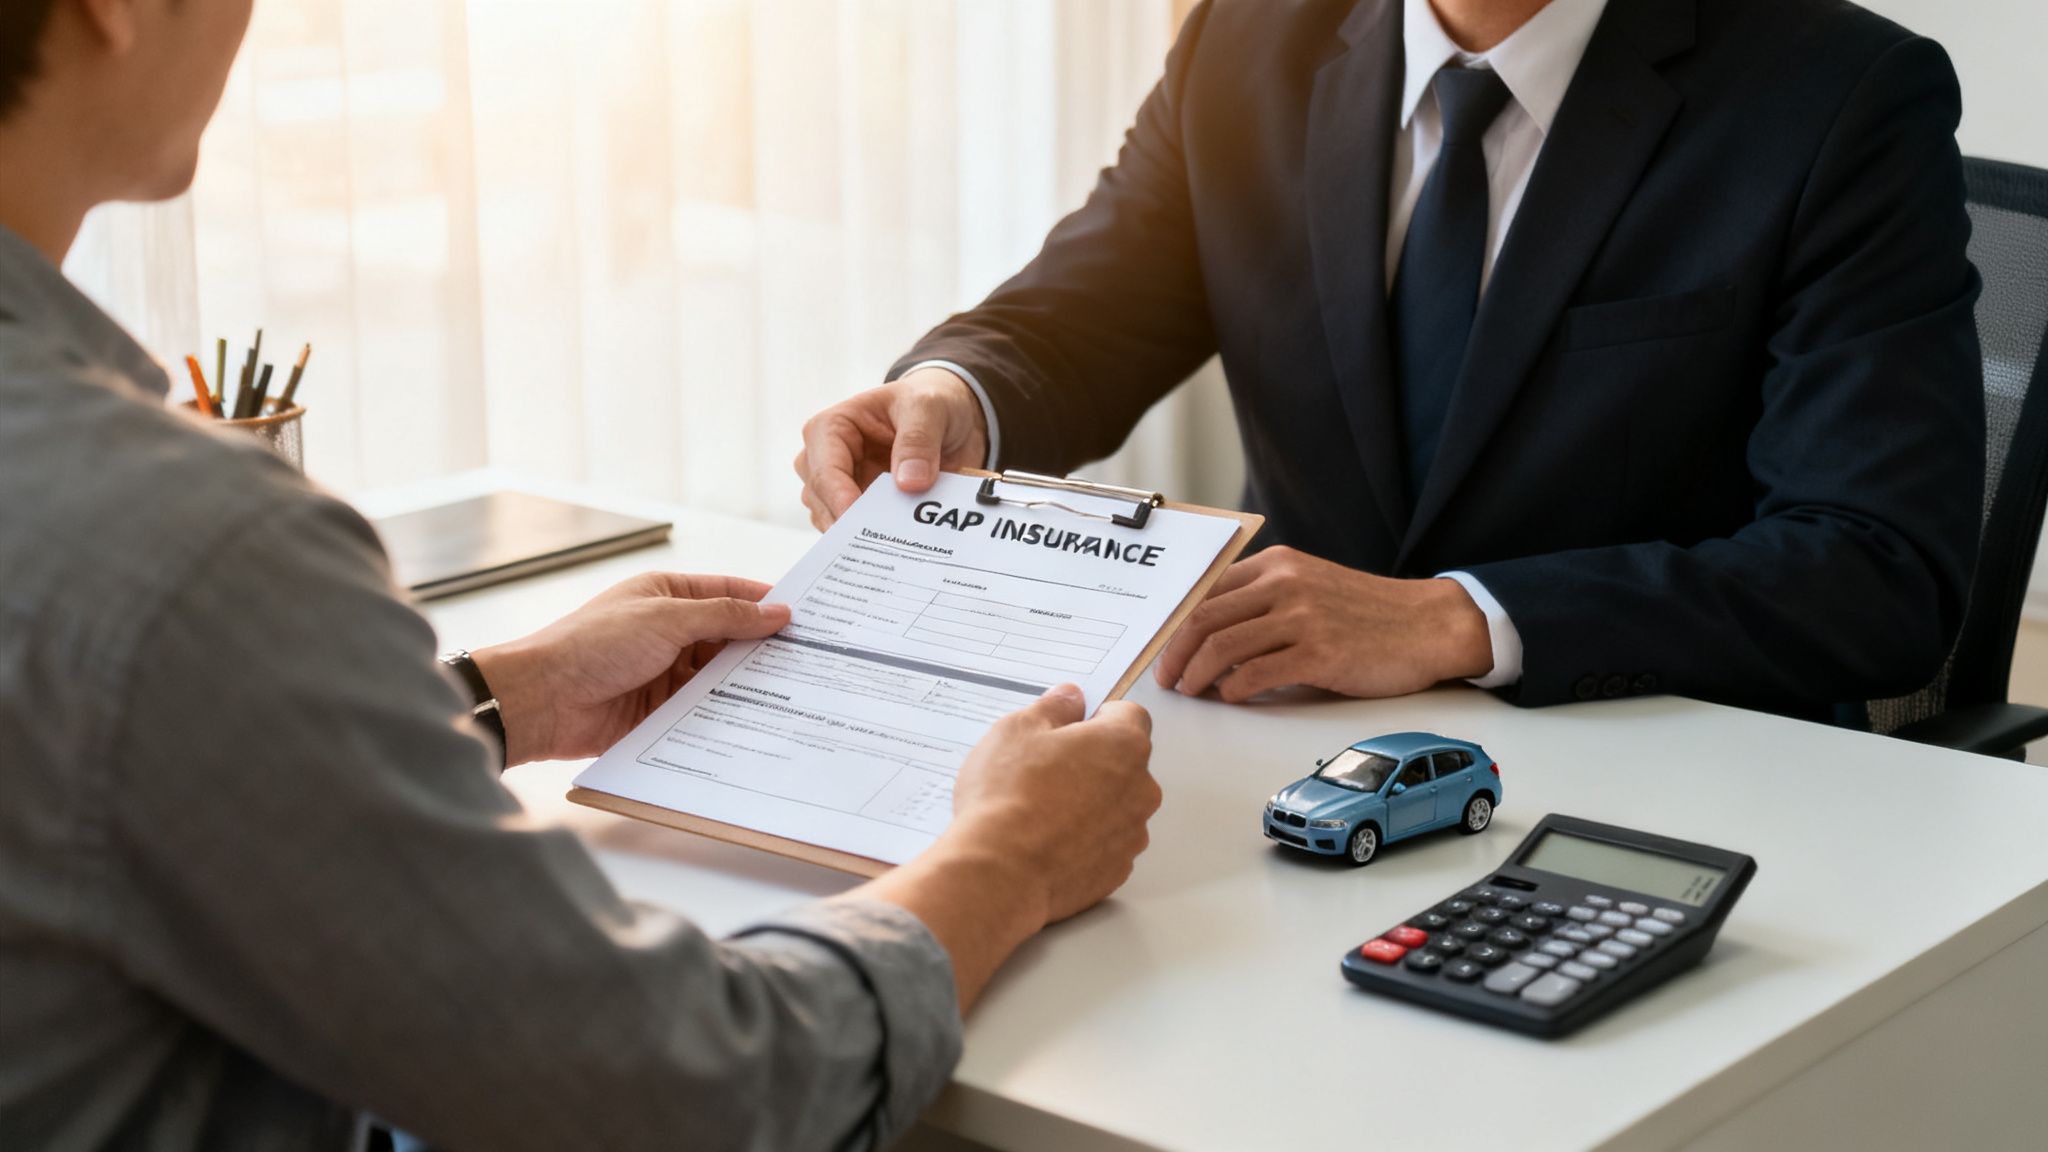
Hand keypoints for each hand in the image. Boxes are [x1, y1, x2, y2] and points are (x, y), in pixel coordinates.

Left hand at [470, 573, 789, 764]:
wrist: (542, 700)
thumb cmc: (592, 644)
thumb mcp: (666, 619)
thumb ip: (725, 617)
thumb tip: (776, 612)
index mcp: (665, 596)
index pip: (727, 593)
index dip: (763, 602)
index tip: (804, 614)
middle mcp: (667, 632)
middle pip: (727, 638)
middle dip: (761, 647)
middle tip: (809, 658)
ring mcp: (664, 673)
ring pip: (718, 677)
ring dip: (746, 683)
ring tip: (793, 690)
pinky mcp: (660, 712)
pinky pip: (702, 711)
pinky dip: (725, 713)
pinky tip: (757, 720)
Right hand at [794, 366, 989, 529]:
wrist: (949, 417)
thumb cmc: (926, 401)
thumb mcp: (928, 408)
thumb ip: (919, 441)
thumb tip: (909, 483)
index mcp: (831, 427)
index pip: (824, 470)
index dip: (839, 499)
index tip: (860, 524)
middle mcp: (824, 458)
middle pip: (822, 501)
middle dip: (850, 523)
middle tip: (883, 544)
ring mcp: (838, 486)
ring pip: (833, 522)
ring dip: (862, 534)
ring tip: (895, 545)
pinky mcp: (857, 506)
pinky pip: (856, 532)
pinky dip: (874, 539)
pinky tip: (897, 544)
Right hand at [943, 685, 1159, 925]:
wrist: (1000, 873)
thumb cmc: (1008, 798)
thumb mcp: (1017, 730)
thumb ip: (1053, 707)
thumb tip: (1071, 698)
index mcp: (1124, 745)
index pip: (1129, 715)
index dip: (1097, 718)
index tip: (1068, 729)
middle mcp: (1141, 789)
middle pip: (1124, 763)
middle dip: (1092, 762)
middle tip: (1045, 770)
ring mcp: (1131, 834)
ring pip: (1115, 806)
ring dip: (1089, 803)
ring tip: (1040, 811)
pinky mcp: (1116, 871)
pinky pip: (1104, 844)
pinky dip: (1083, 840)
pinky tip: (1046, 842)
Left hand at [1155, 546, 1491, 702]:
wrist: (1428, 624)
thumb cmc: (1368, 613)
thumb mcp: (1311, 587)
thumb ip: (1265, 599)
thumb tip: (1209, 634)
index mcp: (1278, 565)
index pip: (1206, 590)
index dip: (1174, 623)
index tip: (1162, 647)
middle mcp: (1286, 584)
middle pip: (1203, 618)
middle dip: (1174, 652)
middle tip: (1166, 677)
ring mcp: (1303, 618)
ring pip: (1222, 647)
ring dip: (1197, 675)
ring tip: (1192, 691)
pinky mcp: (1321, 653)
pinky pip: (1257, 674)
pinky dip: (1234, 690)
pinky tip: (1232, 698)